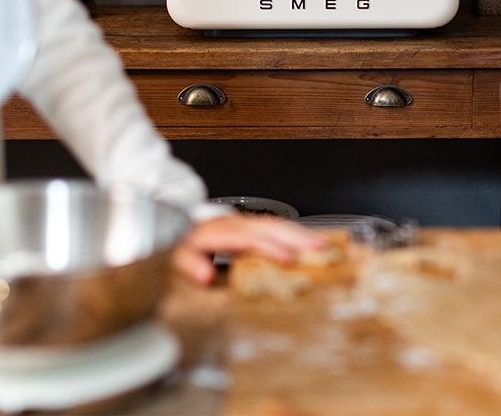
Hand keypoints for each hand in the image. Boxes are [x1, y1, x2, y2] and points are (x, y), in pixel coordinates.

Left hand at [173, 214, 327, 284]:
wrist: (175, 232)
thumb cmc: (181, 249)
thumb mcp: (176, 257)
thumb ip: (189, 265)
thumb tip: (205, 276)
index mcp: (218, 232)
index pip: (248, 238)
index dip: (269, 247)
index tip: (288, 260)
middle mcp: (235, 224)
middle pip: (270, 226)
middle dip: (296, 237)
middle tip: (321, 248)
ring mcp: (245, 224)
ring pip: (277, 225)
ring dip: (301, 235)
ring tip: (324, 245)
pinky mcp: (252, 228)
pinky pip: (277, 228)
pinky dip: (297, 234)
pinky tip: (312, 243)